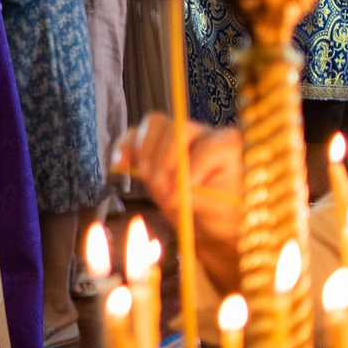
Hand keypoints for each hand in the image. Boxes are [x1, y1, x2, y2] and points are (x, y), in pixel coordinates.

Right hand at [112, 113, 243, 303]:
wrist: (210, 222)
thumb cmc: (223, 215)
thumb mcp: (218, 212)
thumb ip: (197, 200)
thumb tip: (169, 195)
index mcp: (228, 146)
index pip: (207, 147)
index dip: (190, 170)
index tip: (178, 196)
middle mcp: (204, 132)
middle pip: (178, 129)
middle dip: (164, 161)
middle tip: (161, 191)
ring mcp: (177, 135)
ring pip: (154, 125)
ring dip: (144, 154)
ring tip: (148, 182)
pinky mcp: (156, 143)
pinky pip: (135, 134)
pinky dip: (125, 148)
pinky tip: (120, 166)